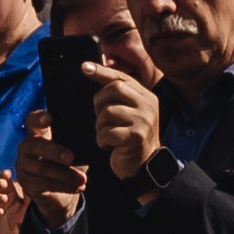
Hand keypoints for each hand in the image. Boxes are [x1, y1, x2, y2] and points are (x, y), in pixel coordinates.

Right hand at [15, 113, 85, 220]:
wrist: (62, 193)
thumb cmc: (69, 165)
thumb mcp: (73, 151)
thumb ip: (74, 142)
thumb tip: (89, 141)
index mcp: (38, 133)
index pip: (32, 120)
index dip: (38, 118)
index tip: (49, 118)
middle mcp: (27, 146)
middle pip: (36, 145)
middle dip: (55, 151)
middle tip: (71, 158)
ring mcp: (23, 164)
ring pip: (41, 168)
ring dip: (65, 174)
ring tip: (82, 179)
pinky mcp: (25, 182)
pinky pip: (43, 184)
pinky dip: (63, 186)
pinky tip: (77, 187)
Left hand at [86, 68, 161, 182]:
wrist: (143, 166)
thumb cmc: (130, 138)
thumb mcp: (129, 114)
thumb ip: (119, 97)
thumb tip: (94, 72)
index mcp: (146, 96)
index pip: (122, 77)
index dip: (102, 71)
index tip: (84, 67)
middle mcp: (148, 105)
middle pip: (115, 89)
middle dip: (99, 101)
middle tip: (99, 116)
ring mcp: (144, 121)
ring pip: (108, 112)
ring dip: (100, 125)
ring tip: (106, 134)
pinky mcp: (136, 137)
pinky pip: (108, 132)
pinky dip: (102, 139)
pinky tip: (108, 145)